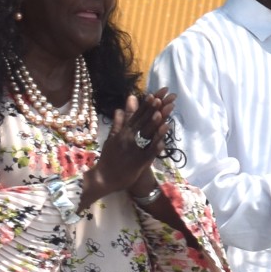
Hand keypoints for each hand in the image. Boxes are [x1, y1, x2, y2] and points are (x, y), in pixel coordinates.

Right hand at [86, 90, 172, 204]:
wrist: (103, 178)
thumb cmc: (109, 158)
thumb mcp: (112, 138)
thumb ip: (118, 123)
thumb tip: (119, 108)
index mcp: (123, 131)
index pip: (137, 115)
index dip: (147, 104)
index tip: (157, 93)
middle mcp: (129, 137)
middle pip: (144, 120)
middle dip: (156, 107)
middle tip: (166, 96)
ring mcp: (134, 149)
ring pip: (146, 134)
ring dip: (155, 123)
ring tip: (162, 112)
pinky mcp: (139, 162)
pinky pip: (149, 152)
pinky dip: (156, 144)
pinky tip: (163, 138)